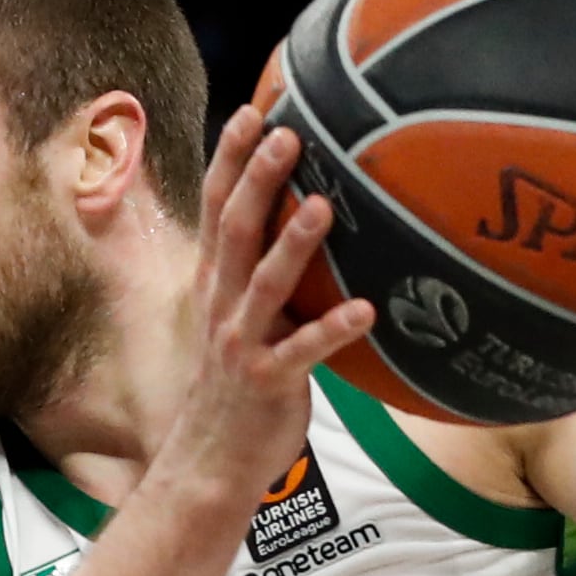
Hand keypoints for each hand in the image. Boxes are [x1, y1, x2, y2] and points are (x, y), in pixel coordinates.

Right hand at [162, 109, 370, 503]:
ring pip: (266, 285)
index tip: (252, 111)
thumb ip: (258, 273)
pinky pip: (304, 352)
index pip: (216, 210)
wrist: (209, 464)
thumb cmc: (236, 387)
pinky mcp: (270, 382)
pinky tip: (366, 310)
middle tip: (285, 133)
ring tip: (322, 205)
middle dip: (258, 181)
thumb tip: (299, 218)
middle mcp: (222, 307)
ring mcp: (243, 345)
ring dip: (294, 246)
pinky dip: (334, 331)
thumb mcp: (237, 320)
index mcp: (214, 286)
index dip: (230, 161)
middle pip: (236, 232)